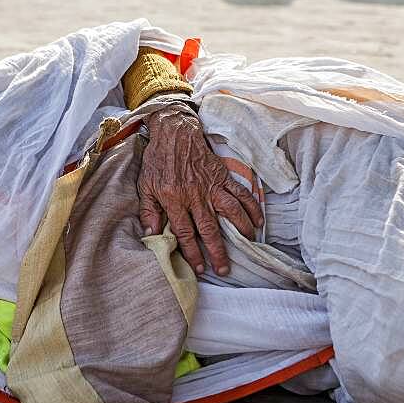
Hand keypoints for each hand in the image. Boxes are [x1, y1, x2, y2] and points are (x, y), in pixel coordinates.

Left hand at [138, 104, 263, 274]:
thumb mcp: (145, 186)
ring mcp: (211, 186)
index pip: (185, 232)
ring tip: (247, 246)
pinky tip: (258, 221)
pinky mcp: (222, 177)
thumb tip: (151, 233)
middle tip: (224, 269)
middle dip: (217, 251)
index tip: (199, 268)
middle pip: (209, 228)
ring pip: (230, 212)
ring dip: (240, 231)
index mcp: (174, 199)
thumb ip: (148, 210)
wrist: (175, 133)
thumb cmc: (158, 160)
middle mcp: (195, 195)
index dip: (192, 252)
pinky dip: (251, 207)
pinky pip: (240, 194)